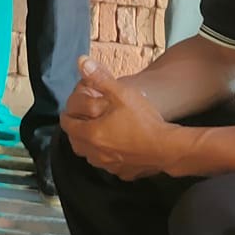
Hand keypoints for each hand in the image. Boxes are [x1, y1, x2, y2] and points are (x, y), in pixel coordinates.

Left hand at [60, 57, 174, 179]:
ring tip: (96, 133)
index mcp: (92, 134)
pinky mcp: (122, 173)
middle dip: (76, 131)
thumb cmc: (144, 121)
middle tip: (81, 121)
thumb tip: (81, 62)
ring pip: (90, 156)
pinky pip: (107, 165)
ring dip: (89, 145)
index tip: (70, 111)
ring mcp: (109, 166)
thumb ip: (100, 78)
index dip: (67, 116)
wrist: (167, 148)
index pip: (68, 125)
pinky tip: (116, 147)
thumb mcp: (121, 93)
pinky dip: (106, 156)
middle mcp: (96, 153)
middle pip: (75, 143)